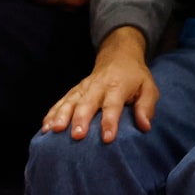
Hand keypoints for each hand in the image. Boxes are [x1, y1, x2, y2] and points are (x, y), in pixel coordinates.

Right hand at [44, 27, 156, 142]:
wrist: (118, 56)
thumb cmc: (135, 78)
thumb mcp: (148, 88)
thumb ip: (146, 107)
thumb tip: (145, 126)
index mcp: (117, 87)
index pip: (112, 105)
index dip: (110, 121)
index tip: (107, 138)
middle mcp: (97, 87)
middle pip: (86, 104)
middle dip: (80, 120)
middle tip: (77, 136)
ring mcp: (82, 88)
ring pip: (69, 102)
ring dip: (60, 116)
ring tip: (54, 130)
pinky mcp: (74, 91)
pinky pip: (60, 102)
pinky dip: (51, 113)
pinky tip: (45, 127)